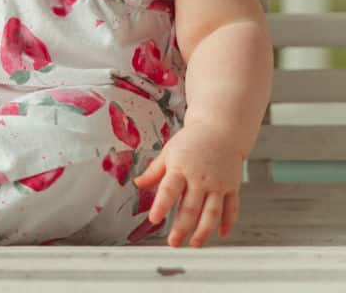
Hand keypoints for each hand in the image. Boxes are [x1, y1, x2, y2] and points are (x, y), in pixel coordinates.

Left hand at [133, 120, 242, 247]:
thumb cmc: (193, 140)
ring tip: (194, 243)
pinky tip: (220, 234)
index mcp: (181, 168)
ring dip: (203, 231)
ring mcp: (218, 184)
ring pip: (212, 213)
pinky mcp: (232, 186)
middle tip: (173, 242)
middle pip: (191, 207)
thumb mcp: (169, 151)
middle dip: (181, 228)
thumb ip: (154, 171)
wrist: (220, 129)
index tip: (154, 219)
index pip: (169, 189)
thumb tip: (138, 183)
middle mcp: (200, 178)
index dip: (161, 205)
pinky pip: (231, 208)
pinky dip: (227, 223)